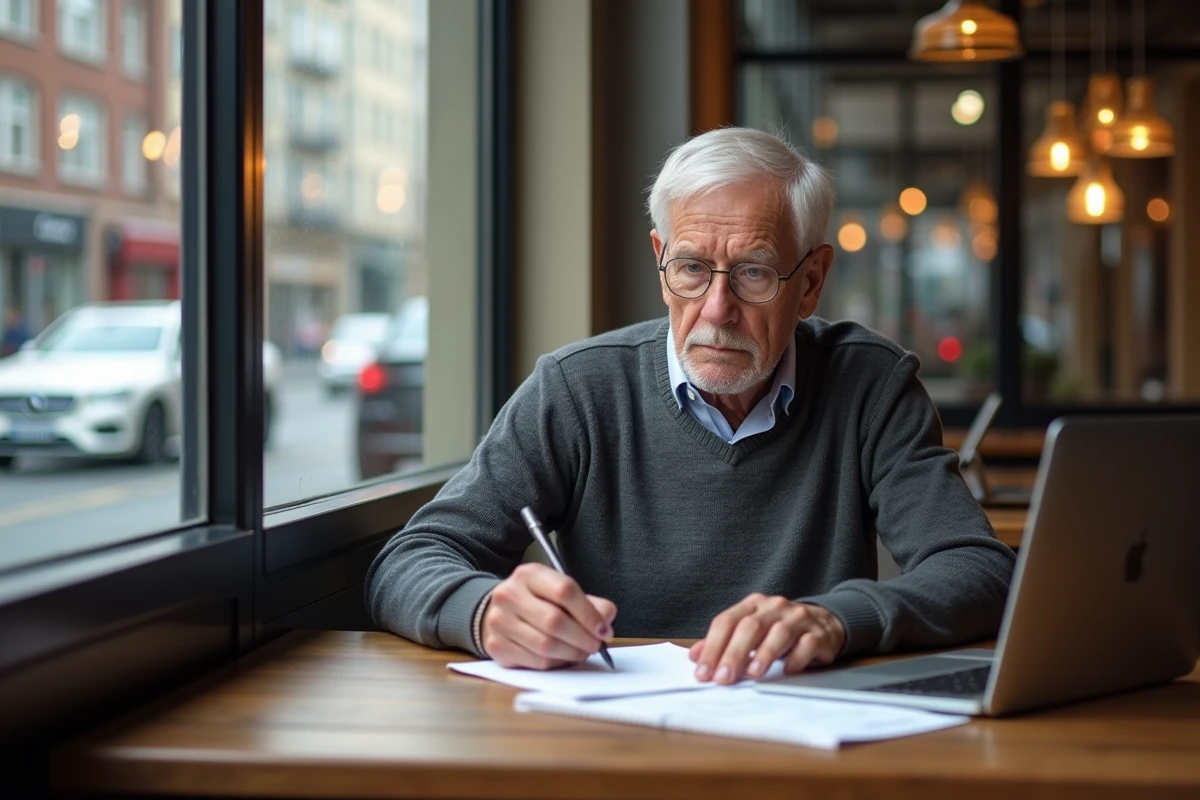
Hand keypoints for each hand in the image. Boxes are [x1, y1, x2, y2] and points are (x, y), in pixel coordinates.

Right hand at [481, 562, 616, 669]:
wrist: (497, 611)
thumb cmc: (536, 601)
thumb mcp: (559, 591)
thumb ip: (588, 602)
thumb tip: (606, 617)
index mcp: (529, 574)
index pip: (564, 591)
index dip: (589, 614)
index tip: (603, 630)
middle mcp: (510, 594)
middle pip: (555, 621)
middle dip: (583, 638)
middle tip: (595, 645)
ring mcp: (499, 621)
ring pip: (545, 645)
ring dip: (571, 654)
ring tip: (581, 652)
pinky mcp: (497, 646)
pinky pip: (535, 662)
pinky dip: (556, 664)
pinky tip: (562, 658)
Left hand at [688, 594, 845, 684]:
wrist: (824, 622)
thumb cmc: (779, 629)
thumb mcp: (750, 630)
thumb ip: (723, 641)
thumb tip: (694, 656)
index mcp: (752, 604)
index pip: (726, 622)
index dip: (712, 647)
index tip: (702, 672)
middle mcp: (774, 607)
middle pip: (750, 627)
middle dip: (733, 654)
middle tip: (723, 678)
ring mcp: (798, 619)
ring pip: (779, 633)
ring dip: (764, 654)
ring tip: (752, 674)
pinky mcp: (818, 634)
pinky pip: (807, 645)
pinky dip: (795, 659)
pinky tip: (786, 671)